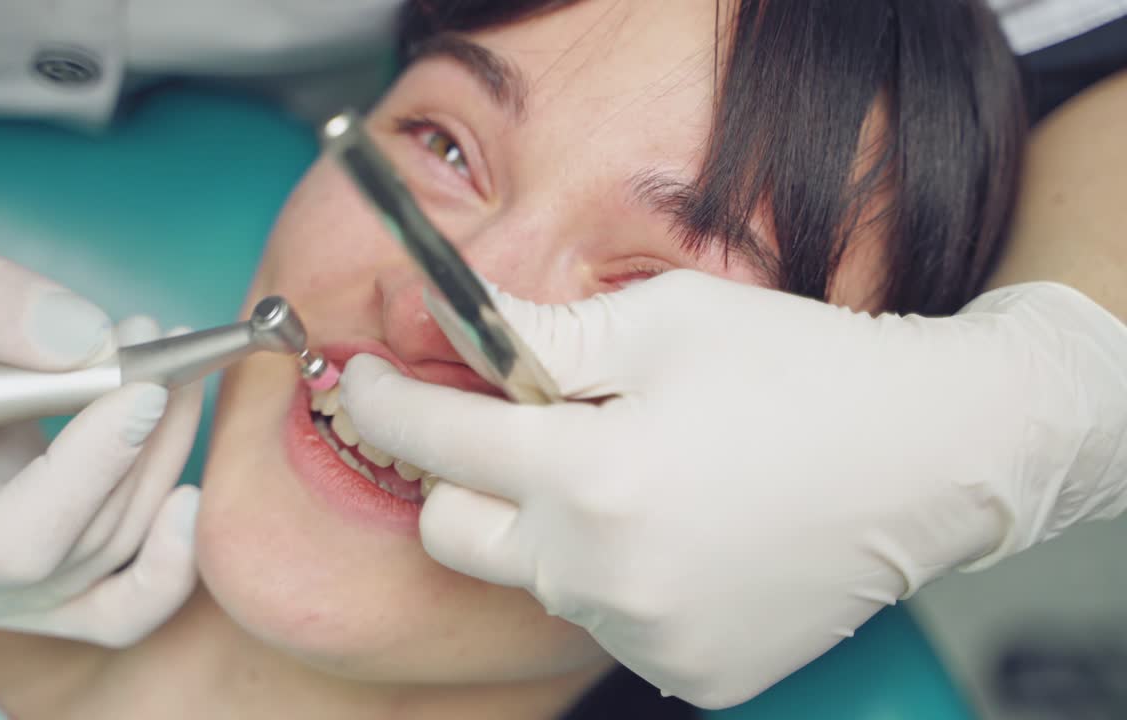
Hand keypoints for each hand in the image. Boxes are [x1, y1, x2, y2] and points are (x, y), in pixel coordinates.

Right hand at [0, 187, 202, 646]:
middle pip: (83, 540)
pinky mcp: (39, 589)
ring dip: (163, 458)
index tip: (144, 388)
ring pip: (114, 554)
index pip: (15, 538)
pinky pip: (120, 606)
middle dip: (145, 440)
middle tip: (167, 351)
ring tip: (176, 372)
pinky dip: (169, 555)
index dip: (95, 469)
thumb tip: (88, 339)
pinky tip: (194, 494)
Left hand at [339, 269, 1126, 707]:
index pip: (436, 444)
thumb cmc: (803, 369)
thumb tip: (449, 319)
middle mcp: (606, 575)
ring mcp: (649, 636)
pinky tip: (691, 531)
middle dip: (464, 480)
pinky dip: (625, 576)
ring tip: (650, 475)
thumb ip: (540, 335)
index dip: (383, 403)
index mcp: (594, 477)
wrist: (934, 454)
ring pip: (541, 577)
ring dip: (560, 527)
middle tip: (528, 433)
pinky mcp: (695, 673)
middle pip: (456, 535)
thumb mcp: (665, 321)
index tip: (363, 382)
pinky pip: (615, 620)